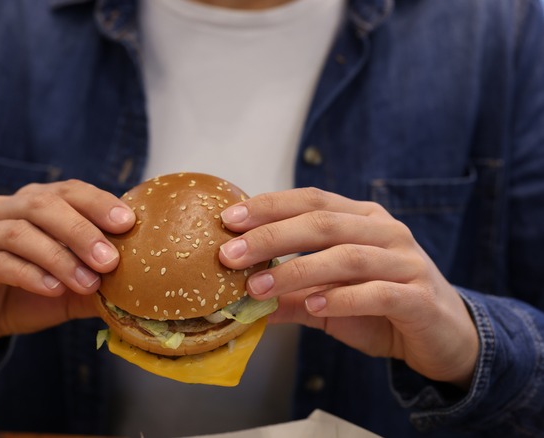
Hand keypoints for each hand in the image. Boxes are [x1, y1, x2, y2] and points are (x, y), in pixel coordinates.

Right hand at [0, 180, 135, 364]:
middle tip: (110, 259)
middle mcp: (6, 209)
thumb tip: (144, 287)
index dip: (98, 202)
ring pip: (19, 232)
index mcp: (35, 203)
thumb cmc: (30, 294)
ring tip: (87, 282)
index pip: (69, 190)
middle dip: (81, 230)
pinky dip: (30, 275)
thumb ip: (102, 281)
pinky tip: (53, 289)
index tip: (128, 222)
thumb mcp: (73, 288)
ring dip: (58, 257)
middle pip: (43, 205)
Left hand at [218, 187, 478, 388]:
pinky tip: (313, 305)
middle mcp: (385, 231)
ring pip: (347, 257)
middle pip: (323, 223)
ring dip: (297, 271)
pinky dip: (342, 298)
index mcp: (362, 219)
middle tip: (230, 254)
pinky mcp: (420, 297)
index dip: (269, 207)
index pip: (311, 200)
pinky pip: (378, 293)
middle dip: (271, 236)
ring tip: (258, 288)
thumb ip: (287, 296)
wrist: (445, 337)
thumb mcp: (326, 301)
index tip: (228, 220)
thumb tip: (236, 302)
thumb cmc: (380, 309)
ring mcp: (406, 262)